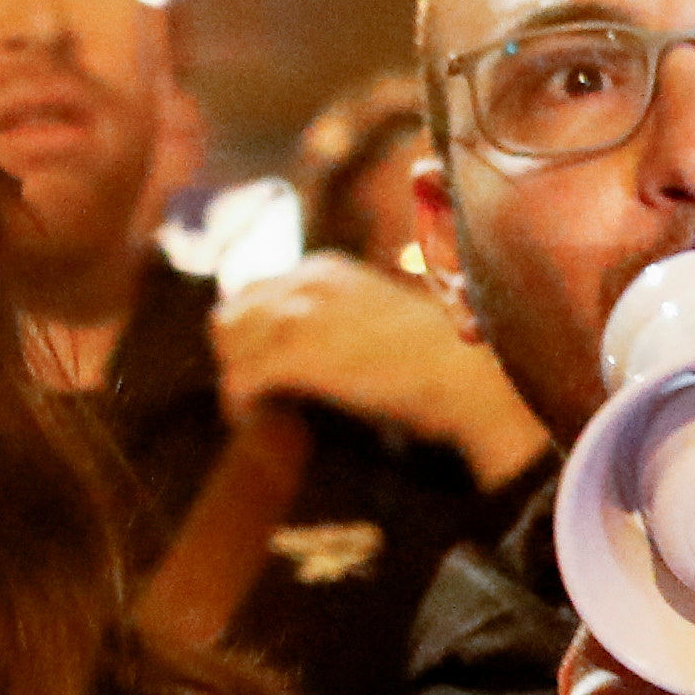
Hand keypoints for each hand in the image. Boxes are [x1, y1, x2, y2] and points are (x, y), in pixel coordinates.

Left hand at [210, 251, 547, 489]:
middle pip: (230, 316)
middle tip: (255, 396)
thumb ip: (339, 320)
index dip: (250, 336)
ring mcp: (298, 313)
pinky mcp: (295, 353)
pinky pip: (241, 381)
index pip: (252, 293)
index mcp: (324, 269)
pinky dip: (242, 406)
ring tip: (256, 414)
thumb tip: (315, 354)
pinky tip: (258, 425)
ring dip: (238, 380)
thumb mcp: (379, 316)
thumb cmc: (437, 358)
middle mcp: (304, 281)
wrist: (465, 375)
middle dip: (236, 356)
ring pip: (229, 345)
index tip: (261, 370)